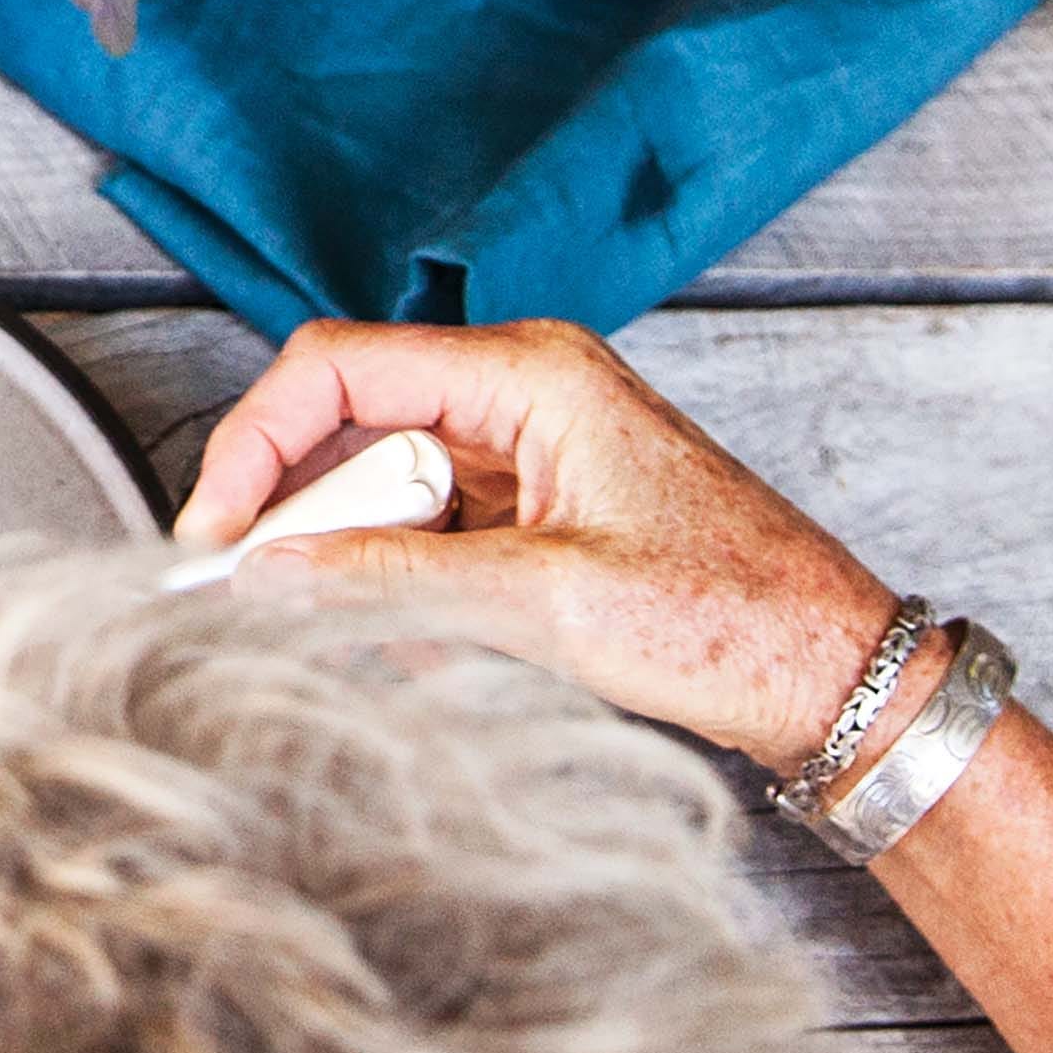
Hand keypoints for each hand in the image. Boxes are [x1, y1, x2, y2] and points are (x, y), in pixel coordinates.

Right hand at [166, 320, 895, 771]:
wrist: (837, 681)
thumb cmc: (732, 623)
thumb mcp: (546, 604)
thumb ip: (394, 581)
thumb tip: (265, 575)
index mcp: (529, 372)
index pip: (335, 370)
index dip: (256, 448)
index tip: (214, 538)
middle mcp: (523, 393)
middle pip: (352, 428)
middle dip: (303, 518)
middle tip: (267, 603)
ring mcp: (531, 453)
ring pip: (385, 489)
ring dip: (356, 563)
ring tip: (365, 638)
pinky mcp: (539, 512)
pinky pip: (429, 533)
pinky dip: (404, 589)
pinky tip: (419, 648)